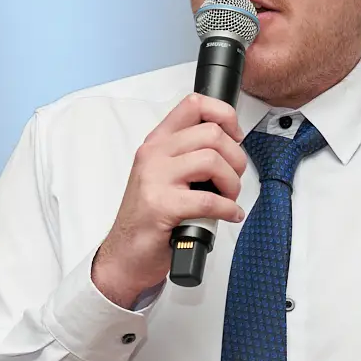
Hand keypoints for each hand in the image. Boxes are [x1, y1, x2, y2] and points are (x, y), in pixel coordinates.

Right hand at [91, 94, 248, 306]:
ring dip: (232, 184)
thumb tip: (230, 147)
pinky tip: (228, 215)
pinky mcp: (161, 206)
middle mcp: (154, 155)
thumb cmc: (149, 217)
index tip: (235, 137)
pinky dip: (228, 209)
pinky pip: (209, 199)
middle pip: (211, 133)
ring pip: (212, 161)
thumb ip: (189, 156)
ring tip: (228, 199)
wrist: (125, 254)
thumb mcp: (165, 176)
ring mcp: (155, 179)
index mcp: (158, 143)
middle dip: (235, 158)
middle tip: (232, 180)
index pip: (194, 105)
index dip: (225, 116)